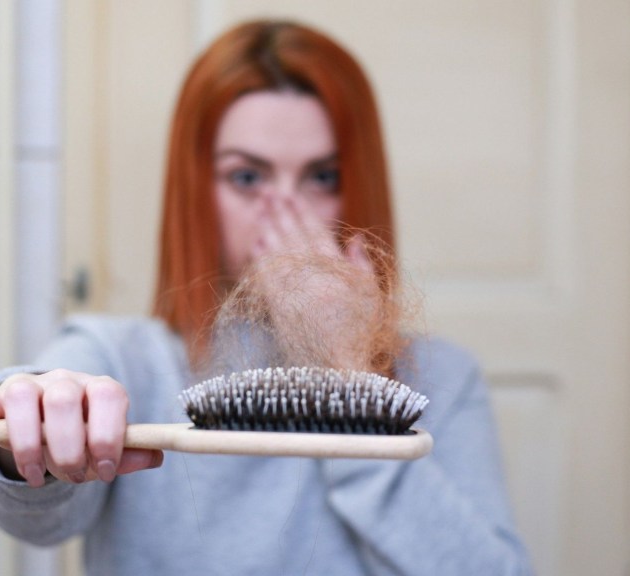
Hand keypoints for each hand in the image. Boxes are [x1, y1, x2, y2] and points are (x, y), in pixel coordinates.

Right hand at [0, 369, 162, 486]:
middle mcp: (61, 381)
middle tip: (72, 475)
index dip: (108, 433)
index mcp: (97, 389)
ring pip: (20, 396)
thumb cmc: (79, 440)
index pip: (108, 395)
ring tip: (37, 476)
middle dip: (67, 446)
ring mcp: (23, 387)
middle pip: (63, 398)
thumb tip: (155, 456)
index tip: (105, 469)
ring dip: (26, 444)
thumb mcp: (104, 451)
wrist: (42, 429)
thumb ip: (127, 454)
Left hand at [246, 194, 381, 370]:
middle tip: (269, 193)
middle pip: (294, 237)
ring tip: (260, 210)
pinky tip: (255, 244)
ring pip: (278, 253)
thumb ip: (363, 266)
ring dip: (268, 229)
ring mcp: (297, 294)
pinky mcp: (281, 311)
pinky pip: (268, 278)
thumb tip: (354, 238)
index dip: (303, 213)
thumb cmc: (362, 336)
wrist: (342, 371)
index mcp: (339, 273)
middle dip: (281, 213)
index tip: (292, 196)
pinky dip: (261, 260)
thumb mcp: (373, 298)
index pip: (317, 234)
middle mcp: (316, 279)